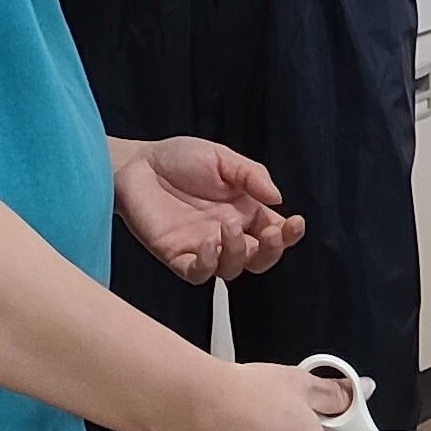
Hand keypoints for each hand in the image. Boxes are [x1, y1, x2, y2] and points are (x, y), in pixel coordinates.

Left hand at [117, 137, 304, 281]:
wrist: (135, 163)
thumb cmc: (177, 158)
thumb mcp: (222, 157)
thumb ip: (252, 175)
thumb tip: (278, 199)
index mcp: (243, 211)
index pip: (274, 232)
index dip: (289, 234)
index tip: (295, 223)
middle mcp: (226, 233)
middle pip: (259, 258)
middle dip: (271, 250)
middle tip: (270, 234)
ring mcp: (202, 247)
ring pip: (232, 270)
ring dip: (239, 254)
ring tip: (229, 228)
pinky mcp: (176, 255)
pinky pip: (198, 273)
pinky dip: (208, 265)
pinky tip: (209, 243)